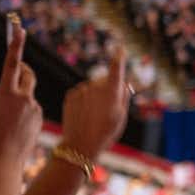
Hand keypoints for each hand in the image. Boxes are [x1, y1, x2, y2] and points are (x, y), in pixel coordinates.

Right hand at [0, 16, 39, 165]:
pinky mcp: (40, 116)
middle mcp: (23, 97)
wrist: (5, 158)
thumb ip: (1, 96)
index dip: (16, 46)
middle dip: (23, 69)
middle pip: (27, 74)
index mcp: (6, 94)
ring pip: (28, 95)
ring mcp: (34, 107)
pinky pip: (31, 109)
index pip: (12, 64)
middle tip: (18, 68)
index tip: (20, 30)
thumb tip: (12, 92)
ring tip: (8, 119)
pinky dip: (24, 113)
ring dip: (20, 100)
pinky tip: (16, 128)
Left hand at [59, 42, 133, 159]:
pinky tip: (85, 114)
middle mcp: (96, 87)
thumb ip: (124, 96)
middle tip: (109, 109)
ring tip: (95, 115)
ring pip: (92, 87)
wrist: (80, 146)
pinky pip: (81, 92)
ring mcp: (82, 90)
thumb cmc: (105, 133)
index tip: (120, 49)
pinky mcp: (71, 95)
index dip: (119, 58)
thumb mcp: (121, 116)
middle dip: (108, 88)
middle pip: (105, 81)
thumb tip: (122, 81)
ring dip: (95, 95)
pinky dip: (84, 99)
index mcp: (111, 92)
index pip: (116, 69)